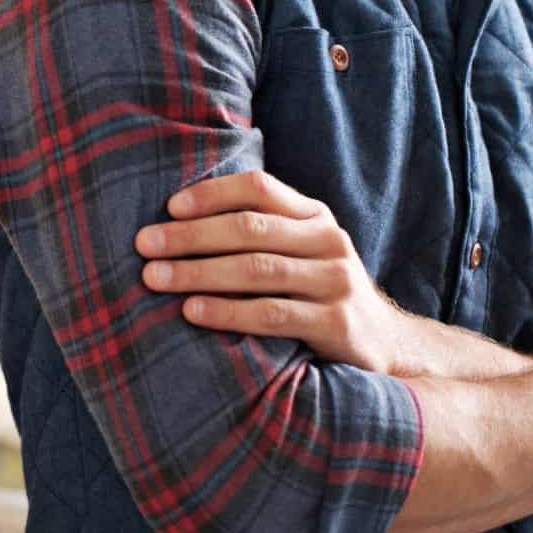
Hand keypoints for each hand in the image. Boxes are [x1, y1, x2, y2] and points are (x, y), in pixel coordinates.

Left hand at [135, 171, 412, 373]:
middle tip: (144, 245)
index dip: (212, 194)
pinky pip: (272, 314)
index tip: (168, 207)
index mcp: (314, 215)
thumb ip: (261, 233)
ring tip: (153, 278)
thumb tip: (176, 222)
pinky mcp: (336, 323)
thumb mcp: (301, 253)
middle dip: (190, 235)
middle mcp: (328, 240)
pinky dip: (227, 311)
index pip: (259, 188)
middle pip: (250, 228)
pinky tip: (191, 311)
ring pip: (256, 269)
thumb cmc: (320, 294)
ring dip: (198, 272)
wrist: (388, 345)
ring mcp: (335, 281)